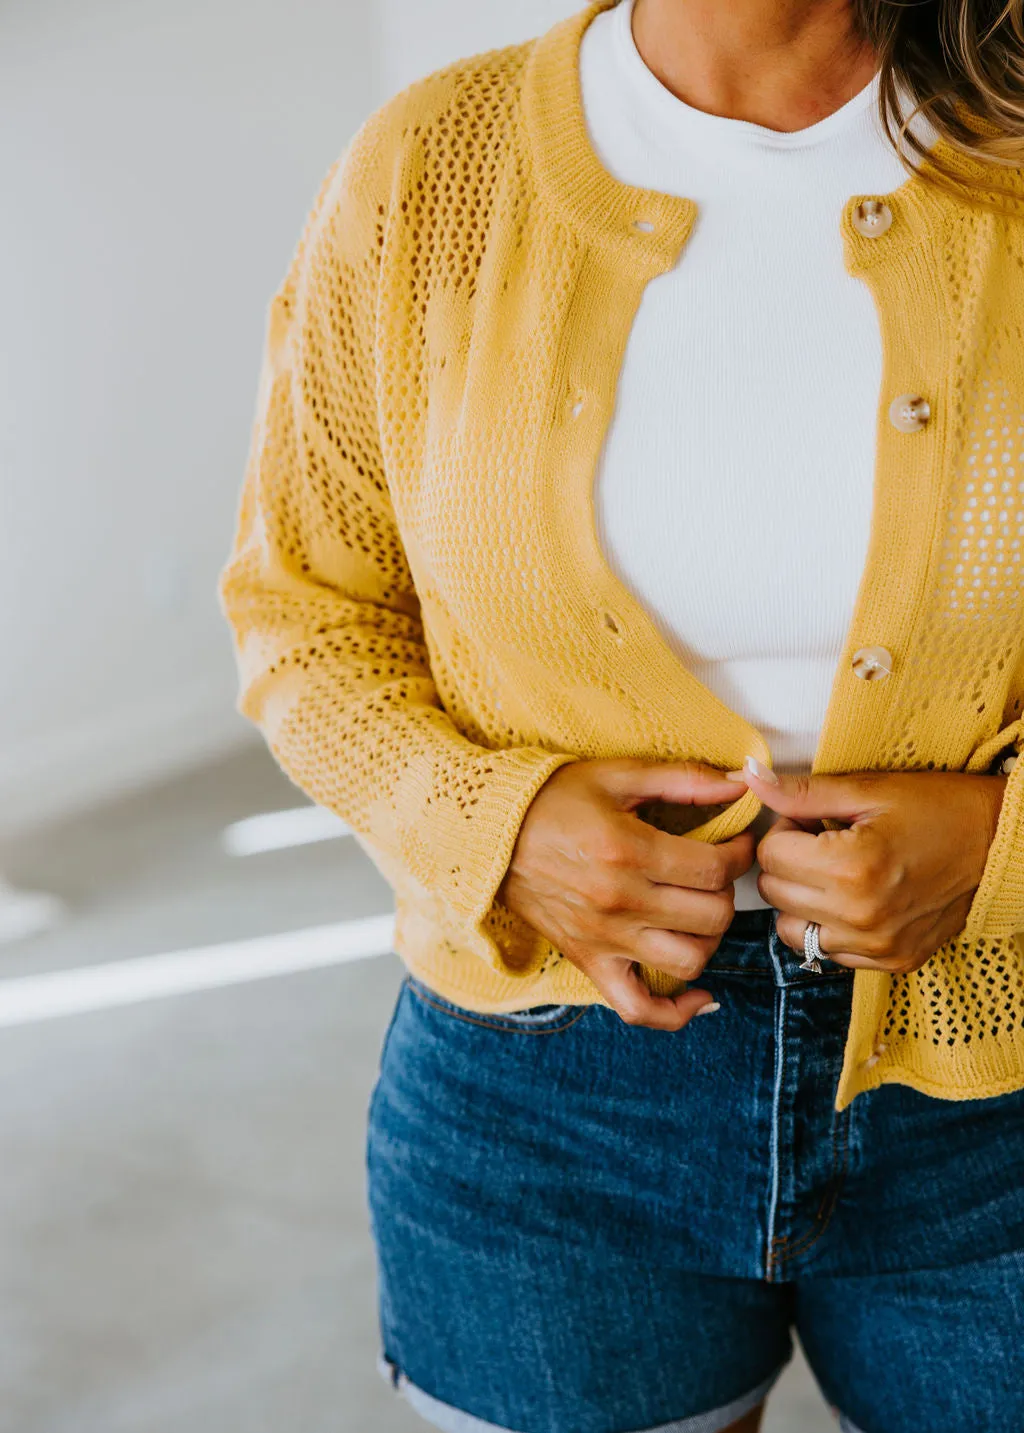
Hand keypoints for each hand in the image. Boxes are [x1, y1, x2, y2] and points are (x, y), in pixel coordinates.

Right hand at [498, 758, 756, 1029]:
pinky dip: (676, 1012)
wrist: (490, 833)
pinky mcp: (589, 962)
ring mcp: (604, 939)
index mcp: (628, 850)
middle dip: (726, 891)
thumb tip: (741, 783)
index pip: (716, 869)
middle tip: (715, 873)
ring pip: (689, 961)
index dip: (739, 854)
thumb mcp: (618, 775)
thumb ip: (684, 779)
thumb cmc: (554, 799)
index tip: (735, 843)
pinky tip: (700, 995)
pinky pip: (638, 1009)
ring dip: (709, 939)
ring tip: (700, 913)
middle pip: (711, 916)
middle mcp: (619, 901)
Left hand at [728, 758, 1008, 973]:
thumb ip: (801, 792)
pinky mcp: (891, 963)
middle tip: (825, 842)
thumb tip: (747, 777)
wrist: (1001, 845)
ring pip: (790, 929)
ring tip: (836, 872)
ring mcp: (876, 946)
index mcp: (851, 867)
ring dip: (800, 899)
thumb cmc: (937, 807)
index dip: (786, 829)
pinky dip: (828, 926)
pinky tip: (855, 898)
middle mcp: (860, 916)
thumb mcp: (868, 789)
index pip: (770, 853)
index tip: (815, 821)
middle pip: (774, 892)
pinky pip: (826, 952)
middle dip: (789, 862)